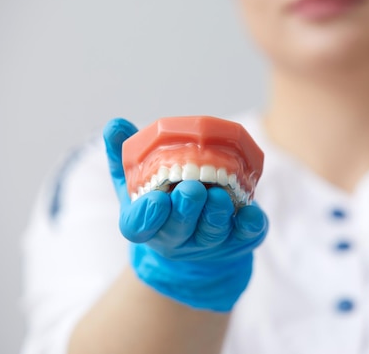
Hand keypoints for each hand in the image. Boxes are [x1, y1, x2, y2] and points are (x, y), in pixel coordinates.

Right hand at [103, 118, 267, 311]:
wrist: (196, 238)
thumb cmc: (162, 200)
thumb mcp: (137, 181)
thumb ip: (125, 156)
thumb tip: (114, 124)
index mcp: (147, 223)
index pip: (139, 226)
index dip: (147, 215)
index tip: (156, 199)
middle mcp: (176, 238)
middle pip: (179, 228)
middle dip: (186, 209)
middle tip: (192, 189)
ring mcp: (207, 243)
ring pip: (211, 231)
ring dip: (215, 214)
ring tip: (219, 195)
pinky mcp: (237, 241)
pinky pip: (245, 236)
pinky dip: (250, 225)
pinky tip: (253, 212)